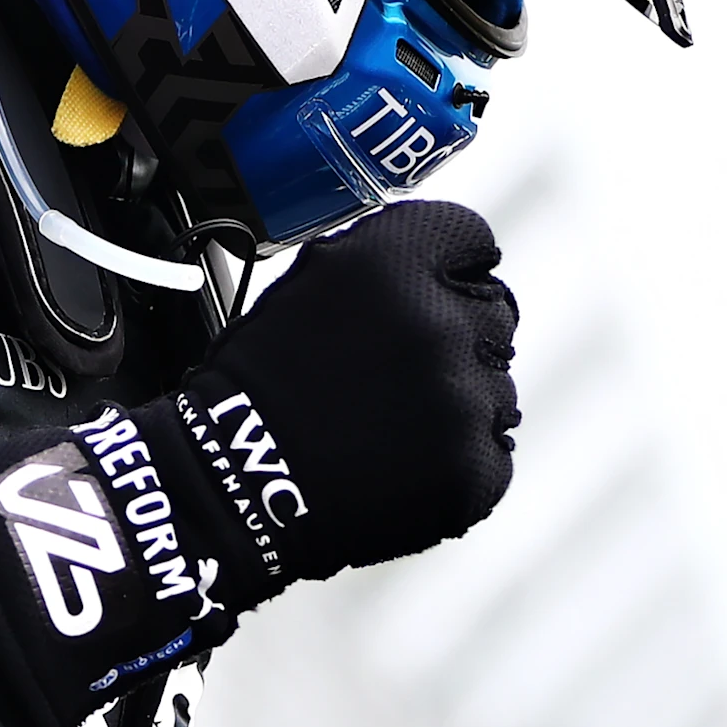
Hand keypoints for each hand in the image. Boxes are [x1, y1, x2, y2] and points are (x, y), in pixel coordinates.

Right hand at [0, 200, 520, 719]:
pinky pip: (490, 452)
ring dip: (456, 403)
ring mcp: (463, 400)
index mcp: (400, 260)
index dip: (452, 270)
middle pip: (495, 314)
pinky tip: (397, 464)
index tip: (431, 296)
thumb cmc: (263, 382)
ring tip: (385, 426)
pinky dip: (454, 462)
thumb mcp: (316, 282)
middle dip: (454, 339)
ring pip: (496, 387)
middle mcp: (441, 322)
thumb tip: (455, 264)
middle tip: (393, 377)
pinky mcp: (472, 468)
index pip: (473, 243)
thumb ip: (391, 261)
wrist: (230, 484)